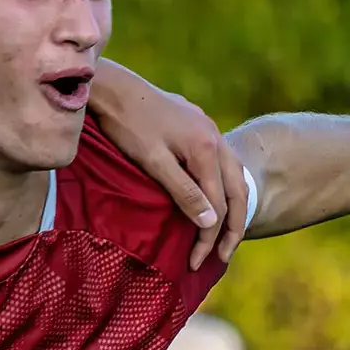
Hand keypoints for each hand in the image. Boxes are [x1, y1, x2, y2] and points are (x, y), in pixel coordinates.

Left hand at [93, 70, 249, 269]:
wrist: (113, 87)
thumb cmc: (127, 125)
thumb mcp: (153, 162)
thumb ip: (183, 191)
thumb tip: (211, 221)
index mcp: (206, 149)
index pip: (218, 204)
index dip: (208, 238)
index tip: (195, 263)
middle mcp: (215, 138)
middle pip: (236, 191)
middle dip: (231, 228)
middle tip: (221, 257)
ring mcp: (208, 129)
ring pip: (232, 176)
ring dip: (231, 207)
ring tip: (223, 234)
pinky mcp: (197, 126)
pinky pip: (220, 163)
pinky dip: (221, 187)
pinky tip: (211, 197)